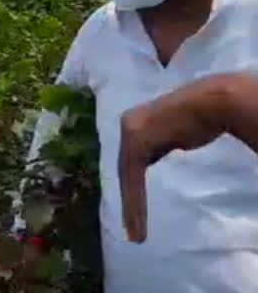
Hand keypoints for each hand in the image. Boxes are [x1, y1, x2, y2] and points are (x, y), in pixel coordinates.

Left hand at [118, 85, 227, 243]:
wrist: (212, 102)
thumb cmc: (200, 116)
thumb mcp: (172, 133)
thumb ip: (158, 144)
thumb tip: (153, 155)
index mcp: (133, 122)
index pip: (129, 162)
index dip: (131, 188)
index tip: (133, 212)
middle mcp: (127, 125)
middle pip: (125, 170)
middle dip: (128, 201)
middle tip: (131, 230)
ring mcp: (130, 132)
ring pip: (126, 177)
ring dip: (131, 207)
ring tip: (135, 233)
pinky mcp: (137, 141)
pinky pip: (133, 177)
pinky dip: (135, 200)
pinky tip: (137, 219)